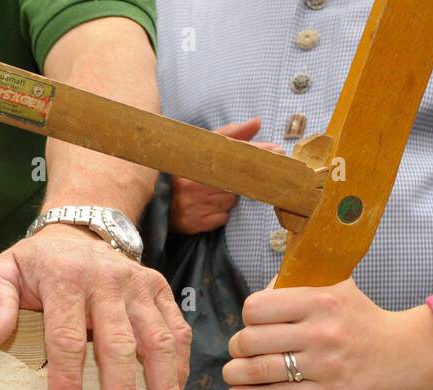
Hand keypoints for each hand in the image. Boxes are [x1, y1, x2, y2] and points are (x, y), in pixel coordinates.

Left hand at [0, 224, 190, 389]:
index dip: (67, 380)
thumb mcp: (2, 272)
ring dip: (164, 385)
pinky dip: (180, 366)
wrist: (77, 234)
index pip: (67, 338)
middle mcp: (108, 281)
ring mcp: (139, 285)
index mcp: (66, 279)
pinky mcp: (161, 290)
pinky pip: (178, 331)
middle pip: (119, 344)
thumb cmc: (37, 266)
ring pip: (159, 339)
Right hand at [169, 117, 269, 234]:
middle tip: (241, 178)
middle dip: (241, 180)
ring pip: (230, 201)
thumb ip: (231, 135)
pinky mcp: (193, 223)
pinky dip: (219, 213)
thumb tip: (257, 122)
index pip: (233, 153)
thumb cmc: (186, 172)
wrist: (156, 200)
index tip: (277, 151)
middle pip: (235, 181)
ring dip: (228, 197)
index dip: (256, 151)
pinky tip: (207, 207)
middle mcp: (194, 183)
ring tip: (211, 193)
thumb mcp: (203, 148)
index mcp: (195, 160)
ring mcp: (193, 204)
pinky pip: (221, 218)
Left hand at [223, 278, 432, 389]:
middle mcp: (319, 331)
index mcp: (319, 300)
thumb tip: (263, 293)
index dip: (247, 318)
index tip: (252, 325)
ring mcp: (323, 365)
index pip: (256, 307)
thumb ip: (301, 289)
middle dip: (237, 348)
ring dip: (236, 374)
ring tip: (232, 374)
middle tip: (239, 352)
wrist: (410, 353)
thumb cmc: (367, 321)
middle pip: (251, 340)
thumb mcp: (339, 291)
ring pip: (259, 370)